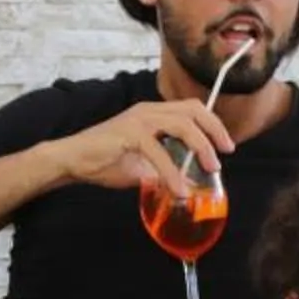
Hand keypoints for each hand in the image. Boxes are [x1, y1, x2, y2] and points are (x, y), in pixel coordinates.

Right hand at [47, 99, 236, 198]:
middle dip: (214, 130)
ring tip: (211, 169)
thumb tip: (189, 185)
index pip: (191, 109)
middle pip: (193, 110)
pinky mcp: (129, 134)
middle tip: (225, 153)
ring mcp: (139, 120)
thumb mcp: (143, 166)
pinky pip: (159, 152)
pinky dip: (172, 173)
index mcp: (153, 113)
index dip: (212, 124)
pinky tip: (179, 190)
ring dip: (201, 147)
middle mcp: (149, 110)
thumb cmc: (104, 161)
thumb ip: (165, 169)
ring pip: (182, 125)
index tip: (225, 145)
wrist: (72, 160)